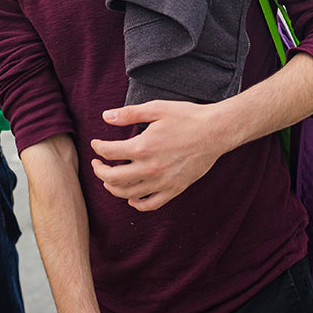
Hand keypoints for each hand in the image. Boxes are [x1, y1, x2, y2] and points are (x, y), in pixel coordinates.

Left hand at [90, 100, 228, 211]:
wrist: (216, 131)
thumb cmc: (187, 117)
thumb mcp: (157, 109)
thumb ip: (129, 114)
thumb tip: (106, 116)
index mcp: (143, 146)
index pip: (108, 152)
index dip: (98, 147)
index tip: (96, 144)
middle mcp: (150, 168)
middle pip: (112, 178)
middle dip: (99, 171)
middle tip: (97, 164)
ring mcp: (162, 182)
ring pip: (127, 193)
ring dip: (113, 187)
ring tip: (109, 179)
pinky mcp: (174, 189)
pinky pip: (150, 204)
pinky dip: (136, 203)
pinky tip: (131, 197)